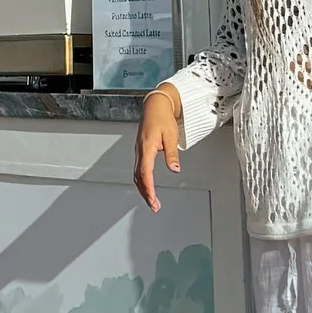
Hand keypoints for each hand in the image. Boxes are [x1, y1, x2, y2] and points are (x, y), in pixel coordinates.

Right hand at [134, 86, 182, 211]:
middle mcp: (140, 151)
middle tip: (155, 206)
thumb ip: (172, 154)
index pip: (145, 173)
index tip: (153, 200)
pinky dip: (142, 181)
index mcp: (146, 147)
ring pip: (137, 175)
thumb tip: (174, 169)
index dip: (148, 188)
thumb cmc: (163, 118)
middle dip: (145, 194)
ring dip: (143, 189)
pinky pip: (138, 169)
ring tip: (152, 201)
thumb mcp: (171, 136)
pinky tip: (147, 186)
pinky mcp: (141, 151)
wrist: (155, 105)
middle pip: (139, 177)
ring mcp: (139, 151)